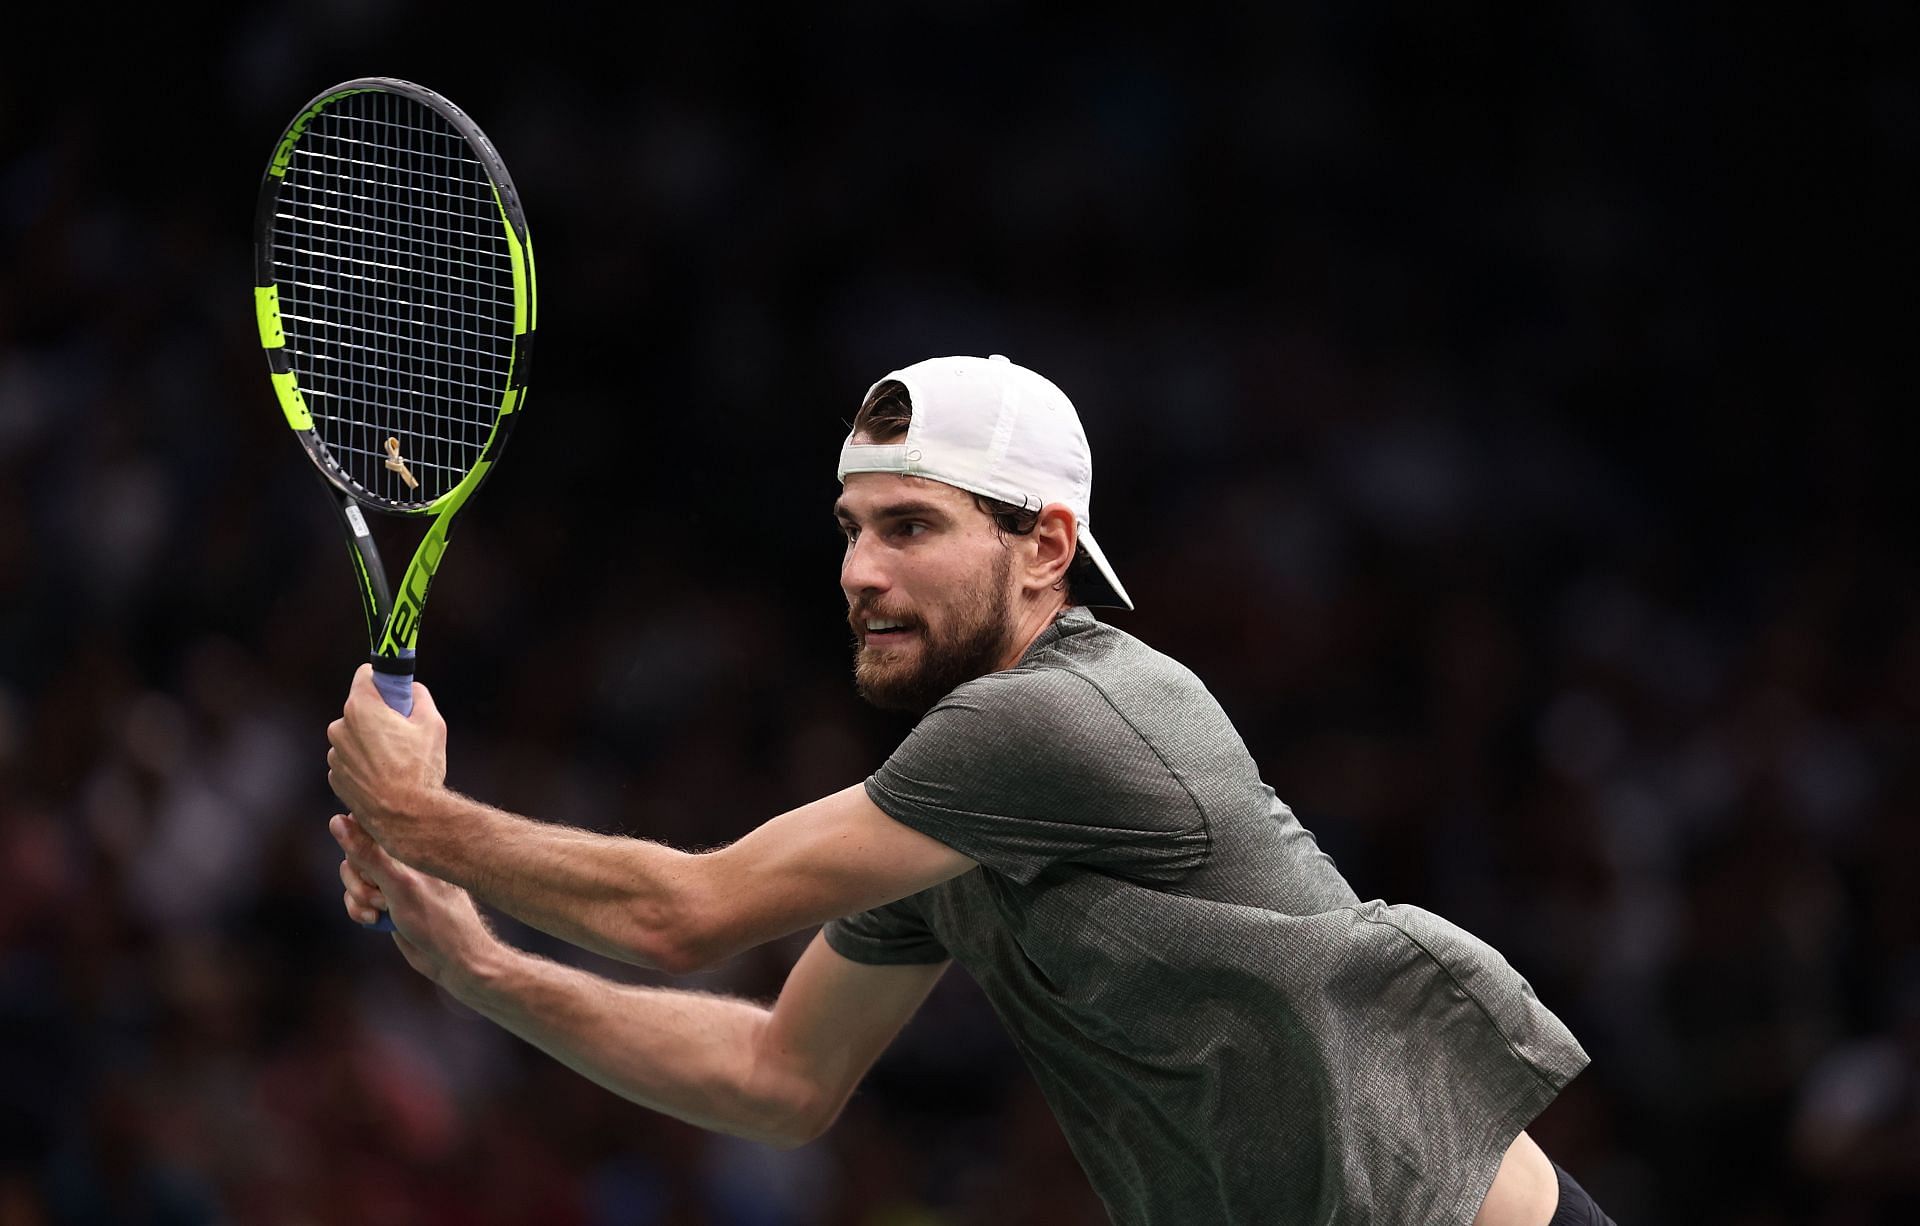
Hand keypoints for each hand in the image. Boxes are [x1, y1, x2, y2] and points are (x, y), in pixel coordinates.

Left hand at [327, 664, 447, 864]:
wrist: (406, 817)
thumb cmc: (420, 769)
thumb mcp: (432, 723)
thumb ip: (419, 697)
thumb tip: (412, 690)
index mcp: (360, 708)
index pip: (365, 675)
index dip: (383, 681)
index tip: (395, 690)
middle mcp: (340, 728)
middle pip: (360, 707)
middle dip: (378, 714)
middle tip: (403, 731)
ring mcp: (336, 755)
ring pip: (355, 736)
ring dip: (370, 741)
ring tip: (397, 761)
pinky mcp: (336, 777)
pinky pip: (351, 760)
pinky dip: (364, 763)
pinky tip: (385, 777)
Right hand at [332, 812, 502, 992]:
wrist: (450, 958)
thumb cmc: (434, 918)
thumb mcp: (398, 883)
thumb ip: (368, 854)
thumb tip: (337, 820)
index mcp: (412, 844)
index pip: (374, 823)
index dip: (357, 837)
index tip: (367, 863)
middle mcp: (403, 857)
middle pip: (356, 852)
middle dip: (357, 878)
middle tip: (378, 897)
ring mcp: (394, 879)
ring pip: (354, 877)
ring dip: (357, 896)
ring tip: (377, 913)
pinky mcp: (387, 899)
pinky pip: (357, 897)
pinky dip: (358, 909)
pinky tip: (373, 921)